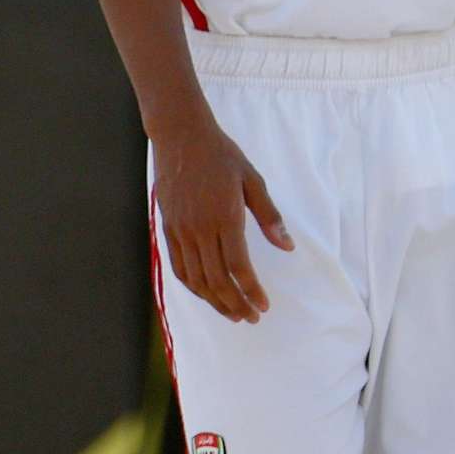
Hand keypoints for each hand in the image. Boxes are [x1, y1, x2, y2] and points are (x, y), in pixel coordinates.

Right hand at [152, 115, 287, 322]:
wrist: (180, 136)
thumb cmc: (221, 155)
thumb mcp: (252, 180)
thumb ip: (269, 216)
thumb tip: (287, 246)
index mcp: (225, 217)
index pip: (238, 267)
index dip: (251, 291)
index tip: (264, 306)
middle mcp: (200, 229)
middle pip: (216, 280)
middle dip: (235, 304)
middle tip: (250, 317)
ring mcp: (180, 230)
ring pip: (195, 279)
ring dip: (214, 301)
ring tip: (231, 313)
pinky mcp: (167, 228)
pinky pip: (178, 266)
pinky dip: (192, 286)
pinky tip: (205, 293)